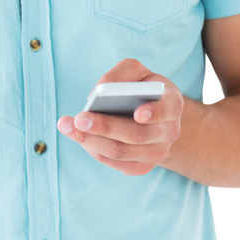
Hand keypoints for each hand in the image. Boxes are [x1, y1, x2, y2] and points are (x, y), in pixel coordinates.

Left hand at [57, 58, 183, 175]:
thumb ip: (120, 74)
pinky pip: (115, 163)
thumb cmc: (142, 88)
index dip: (155, 112)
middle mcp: (169, 132)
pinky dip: (94, 150)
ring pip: (121, 152)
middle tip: (79, 118)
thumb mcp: (136, 72)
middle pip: (136, 135)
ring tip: (67, 126)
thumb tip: (97, 92)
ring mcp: (157, 153)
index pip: (168, 109)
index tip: (138, 113)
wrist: (154, 116)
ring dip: (91, 140)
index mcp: (172, 104)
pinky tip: (79, 137)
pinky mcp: (142, 167)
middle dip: (105, 127)